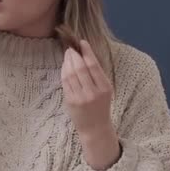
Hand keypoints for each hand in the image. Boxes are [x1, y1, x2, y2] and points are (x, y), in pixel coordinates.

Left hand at [61, 39, 120, 169]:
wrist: (95, 128)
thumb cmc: (101, 106)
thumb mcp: (106, 90)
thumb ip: (97, 75)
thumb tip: (85, 54)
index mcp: (104, 88)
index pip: (94, 65)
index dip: (87, 52)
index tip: (82, 42)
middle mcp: (92, 92)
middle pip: (80, 68)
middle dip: (74, 55)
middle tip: (71, 48)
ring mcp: (80, 97)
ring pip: (71, 74)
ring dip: (67, 61)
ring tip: (67, 54)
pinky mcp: (70, 101)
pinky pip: (65, 82)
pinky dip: (63, 71)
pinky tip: (64, 66)